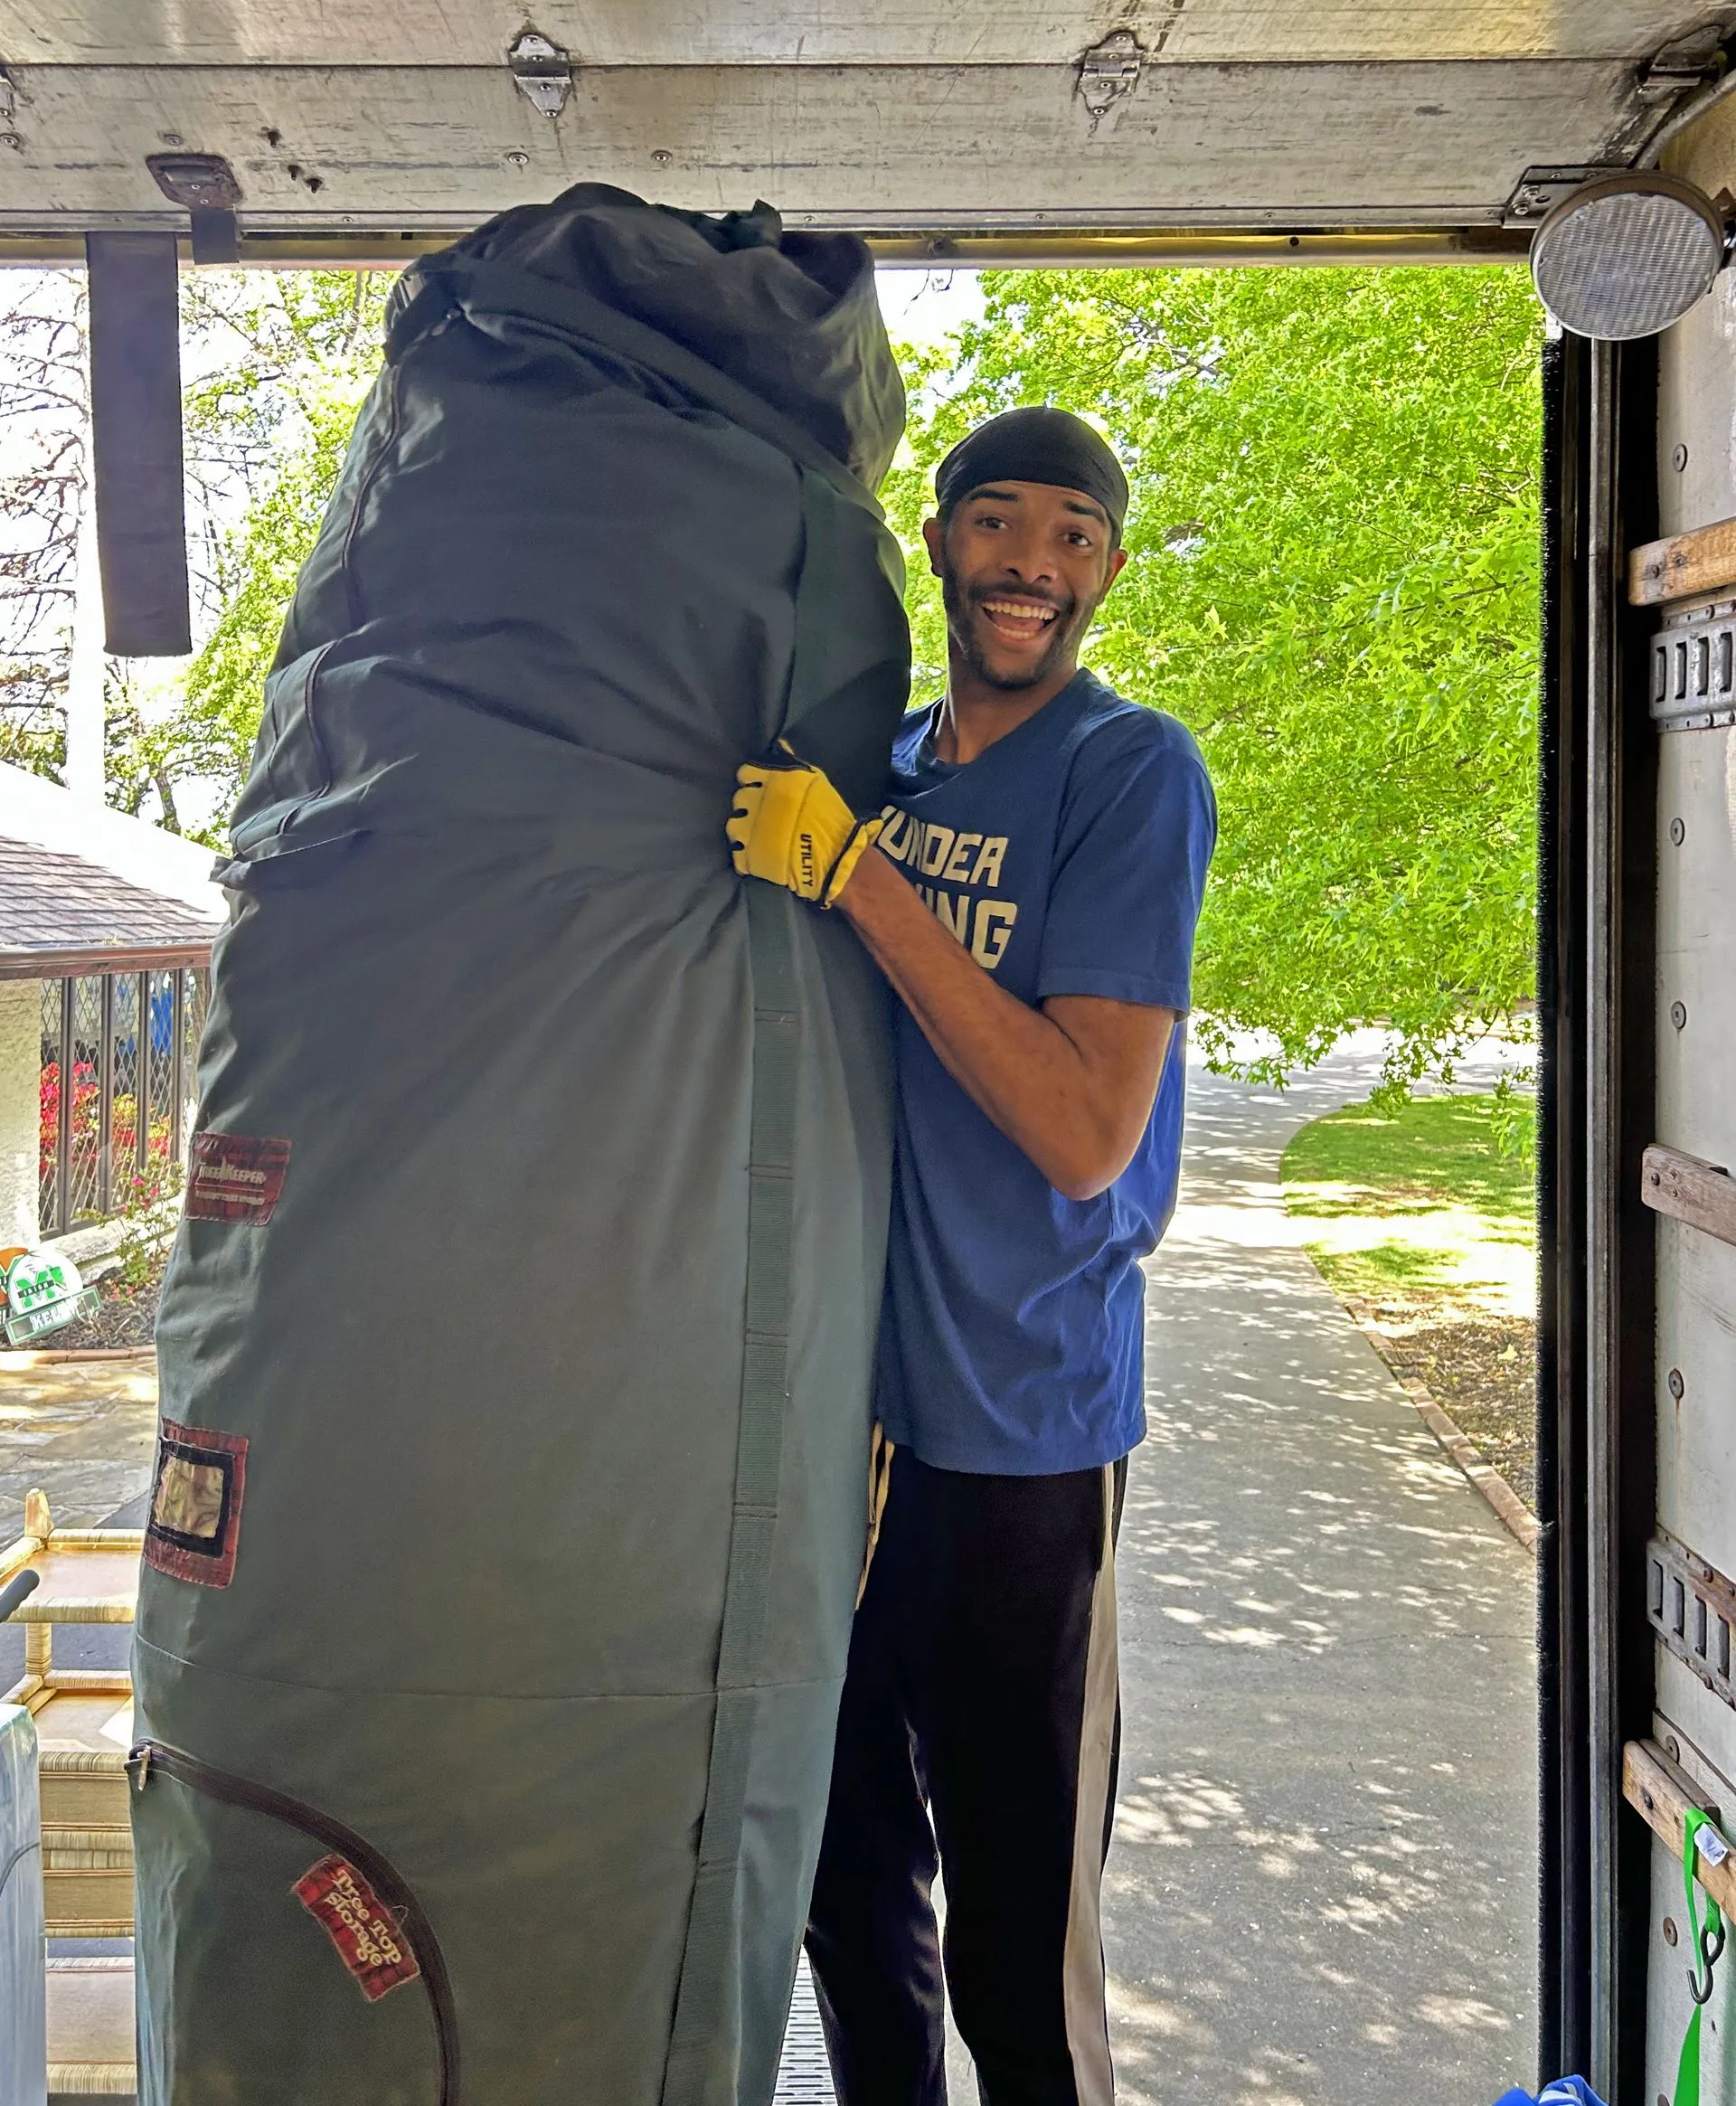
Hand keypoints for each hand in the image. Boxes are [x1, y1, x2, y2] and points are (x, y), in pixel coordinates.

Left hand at [727, 742, 882, 908]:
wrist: (837, 855)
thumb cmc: (831, 816)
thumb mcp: (816, 781)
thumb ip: (792, 765)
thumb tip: (780, 746)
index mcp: (773, 782)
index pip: (746, 774)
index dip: (751, 781)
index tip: (758, 788)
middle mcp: (757, 803)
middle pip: (739, 799)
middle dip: (748, 805)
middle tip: (762, 814)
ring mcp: (750, 832)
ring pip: (733, 825)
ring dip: (743, 829)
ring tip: (757, 836)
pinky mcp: (750, 858)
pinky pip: (737, 853)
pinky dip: (744, 854)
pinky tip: (756, 855)